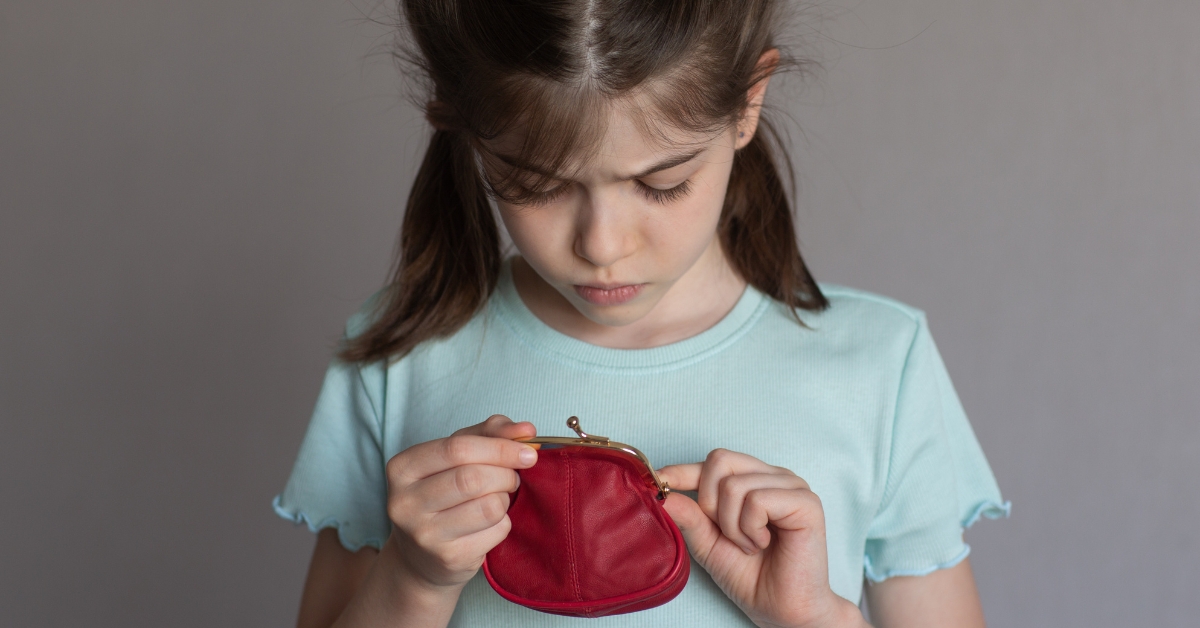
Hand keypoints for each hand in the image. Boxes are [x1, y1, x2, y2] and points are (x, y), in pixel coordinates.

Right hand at [382, 415, 536, 590]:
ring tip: (497, 499)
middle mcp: (405, 502)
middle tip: (512, 478)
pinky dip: (503, 523)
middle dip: (505, 475)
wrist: (421, 557)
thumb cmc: (444, 495)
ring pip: (489, 506)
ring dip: (504, 499)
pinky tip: (488, 525)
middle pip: (473, 478)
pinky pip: (496, 531)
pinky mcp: (448, 558)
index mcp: (402, 468)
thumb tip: (526, 430)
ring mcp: (424, 534)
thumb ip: (489, 434)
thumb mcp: (458, 456)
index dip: (499, 447)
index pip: (457, 448)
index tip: (528, 451)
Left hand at [658, 450, 863, 627]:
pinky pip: (757, 500)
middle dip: (709, 502)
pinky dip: (750, 528)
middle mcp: (773, 476)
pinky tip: (762, 543)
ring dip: (732, 525)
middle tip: (725, 533)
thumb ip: (689, 516)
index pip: (714, 461)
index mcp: (754, 480)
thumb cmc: (751, 577)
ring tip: (749, 545)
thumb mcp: (708, 543)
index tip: (658, 481)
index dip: (683, 470)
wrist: (780, 610)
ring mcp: (792, 486)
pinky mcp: (806, 503)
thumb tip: (663, 493)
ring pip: (734, 484)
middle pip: (720, 461)